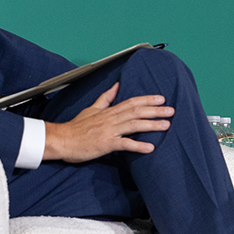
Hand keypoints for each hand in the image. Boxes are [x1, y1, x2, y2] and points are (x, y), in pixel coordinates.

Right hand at [42, 82, 173, 162]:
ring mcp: (109, 131)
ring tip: (166, 125)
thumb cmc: (77, 127)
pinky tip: (150, 148)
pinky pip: (124, 144)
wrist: (62, 140)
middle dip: (155, 111)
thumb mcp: (92, 108)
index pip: (132, 102)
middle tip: (171, 110)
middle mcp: (111, 119)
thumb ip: (106, 98)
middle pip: (136, 111)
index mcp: (109, 111)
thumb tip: (117, 85)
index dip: (147, 100)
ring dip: (151, 125)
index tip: (161, 99)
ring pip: (133, 125)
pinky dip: (138, 145)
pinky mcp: (105, 144)